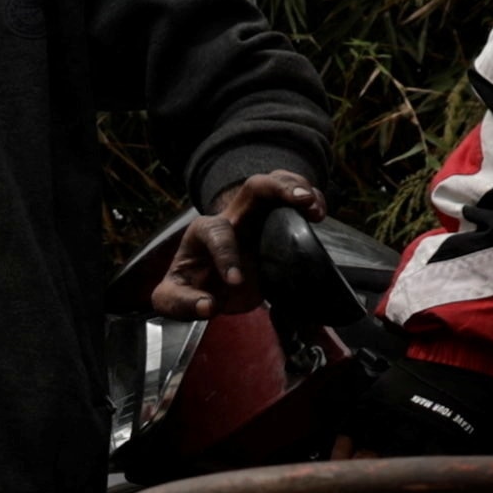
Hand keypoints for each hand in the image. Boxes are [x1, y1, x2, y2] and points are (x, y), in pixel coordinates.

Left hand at [148, 171, 328, 323]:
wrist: (208, 284)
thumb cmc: (192, 286)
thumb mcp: (173, 298)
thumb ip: (181, 303)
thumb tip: (208, 305)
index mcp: (203, 233)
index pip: (216, 233)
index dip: (225, 255)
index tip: (235, 282)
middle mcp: (231, 218)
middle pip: (253, 188)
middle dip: (277, 188)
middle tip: (301, 201)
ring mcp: (255, 219)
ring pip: (277, 187)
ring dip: (298, 189)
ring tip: (315, 207)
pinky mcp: (275, 226)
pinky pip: (292, 203)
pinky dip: (310, 201)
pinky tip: (318, 212)